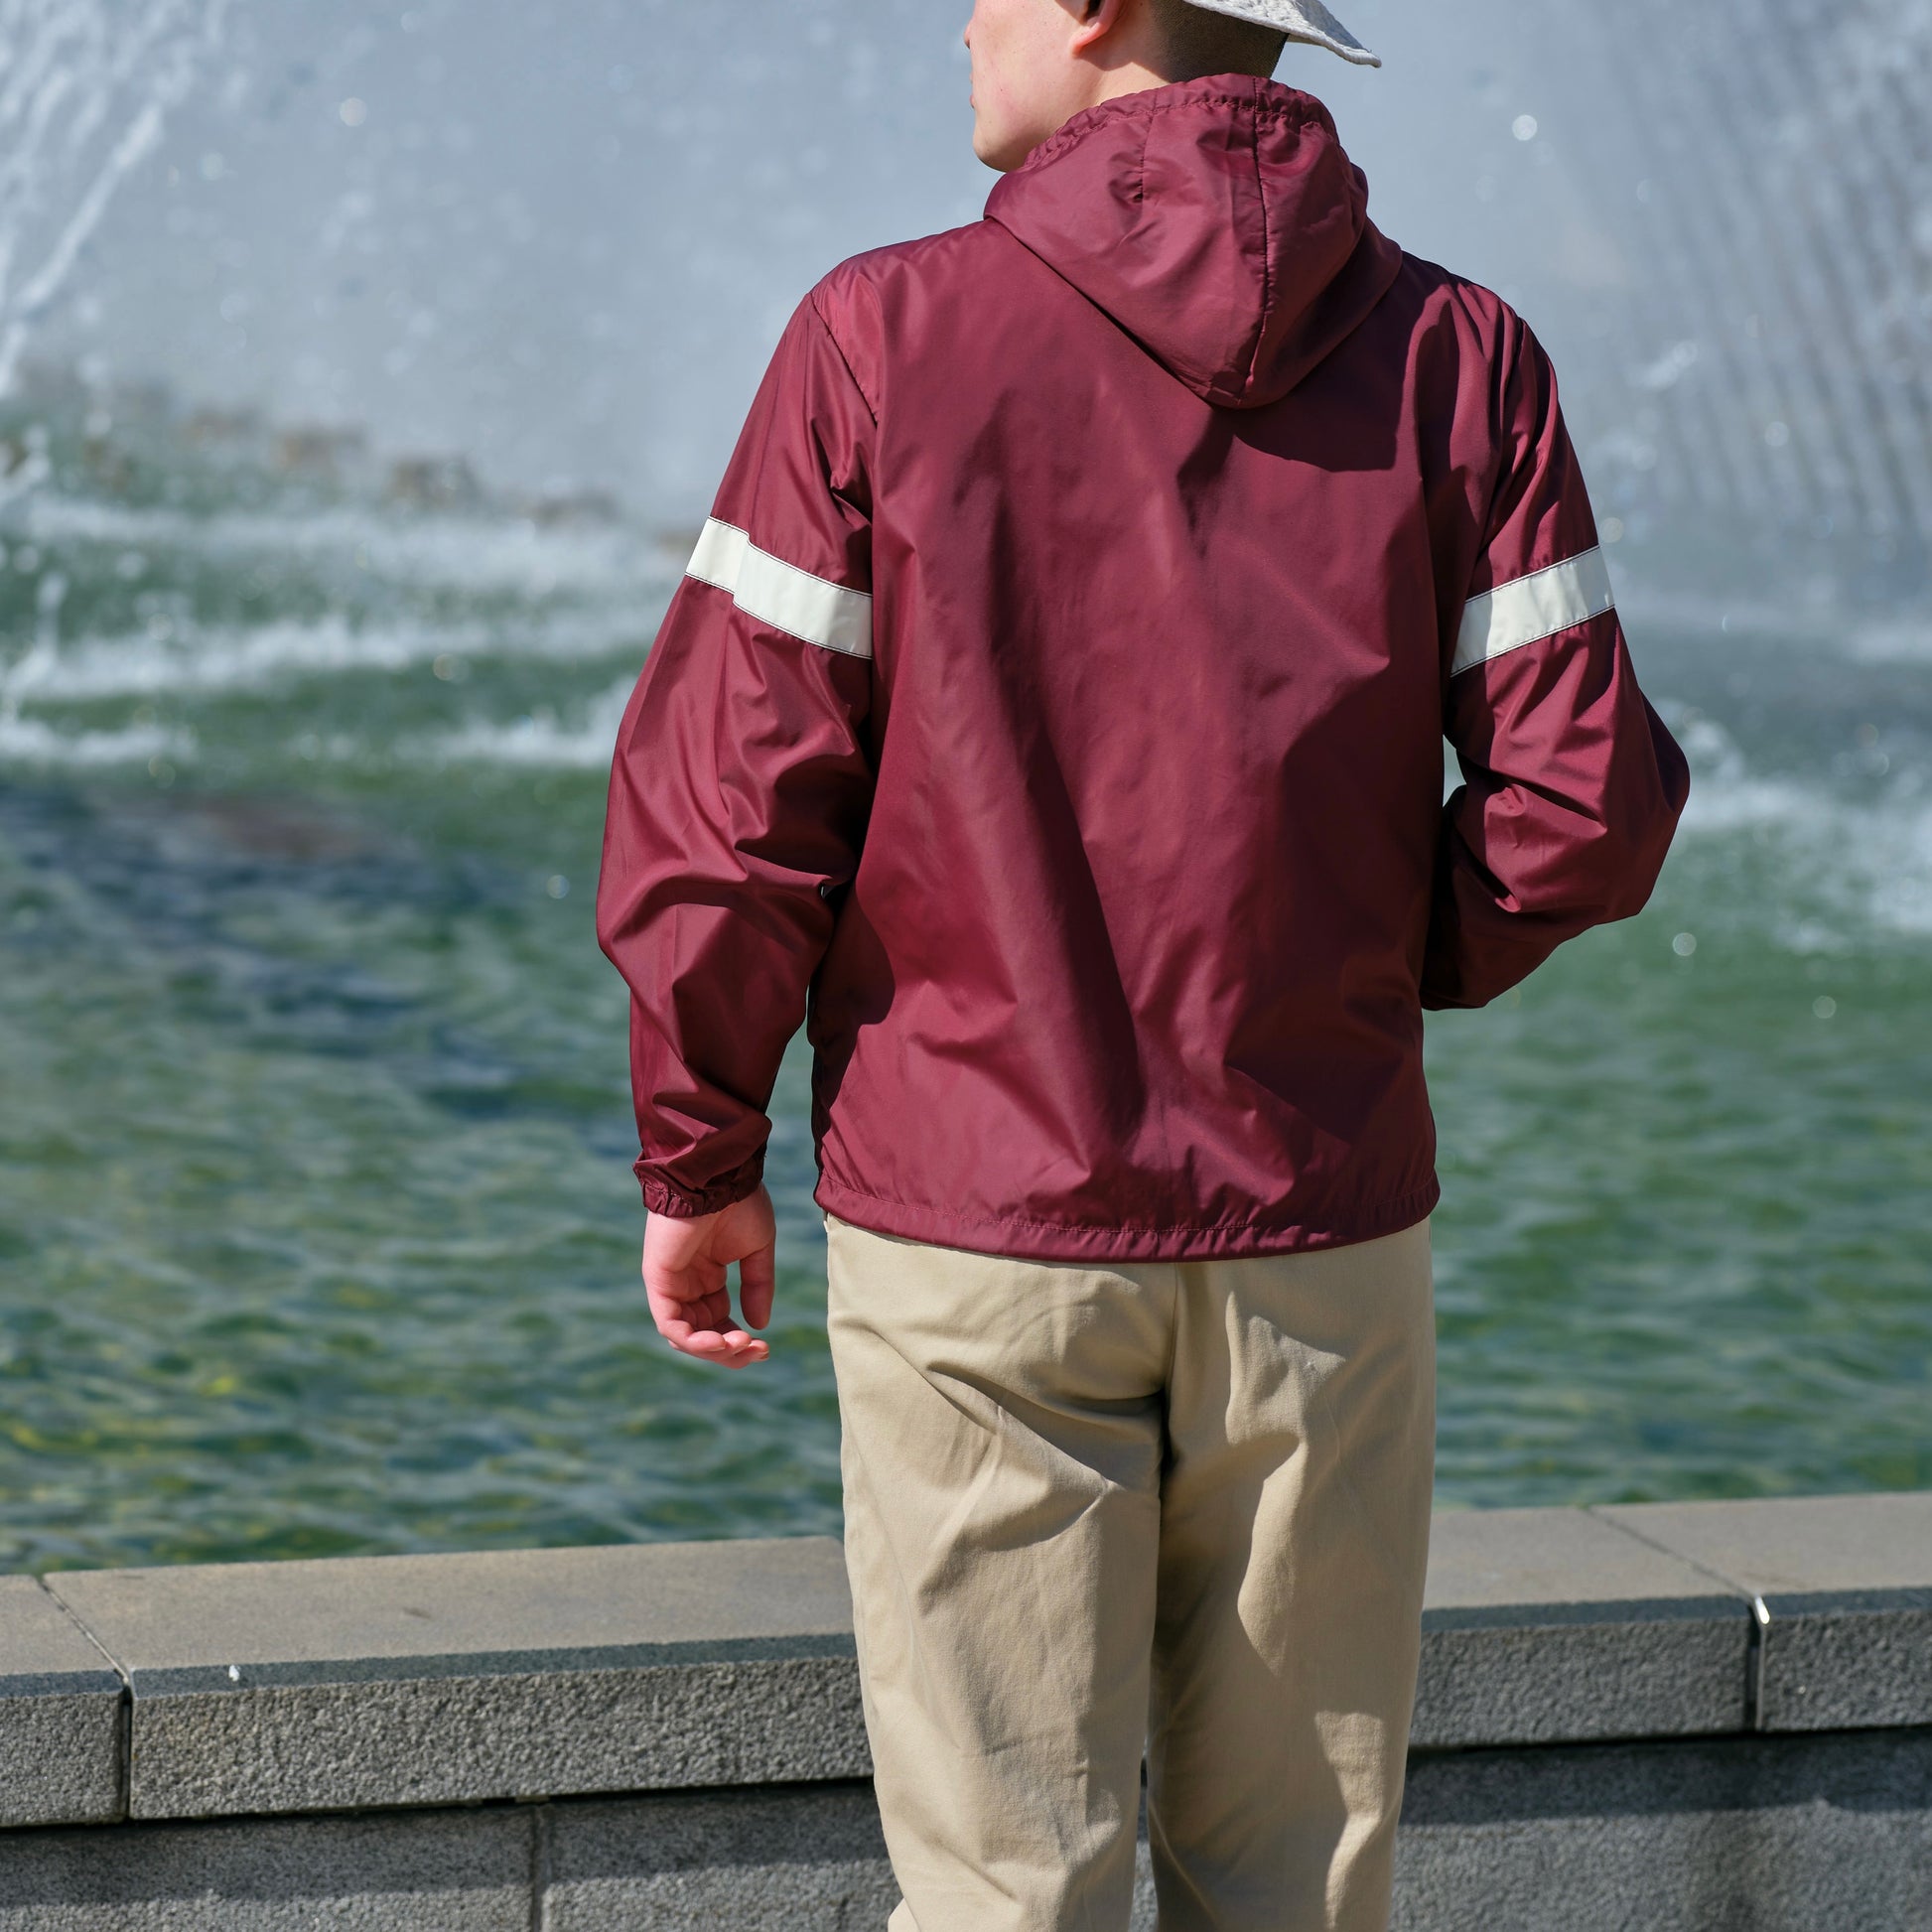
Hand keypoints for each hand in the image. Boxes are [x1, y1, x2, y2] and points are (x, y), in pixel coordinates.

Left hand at [641, 1186, 776, 1368]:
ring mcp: (671, 1282)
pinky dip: (693, 1340)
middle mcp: (687, 1282)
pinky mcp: (658, 1280)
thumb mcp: (756, 1250)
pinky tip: (721, 1341)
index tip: (764, 1347)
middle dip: (730, 1351)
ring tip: (740, 1345)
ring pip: (685, 1335)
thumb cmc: (739, 1202)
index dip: (739, 1342)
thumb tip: (760, 1325)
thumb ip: (757, 1286)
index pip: (718, 1321)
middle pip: (702, 1334)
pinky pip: (670, 1323)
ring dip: (714, 1350)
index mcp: (708, 1275)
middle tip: (757, 1351)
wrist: (719, 1176)